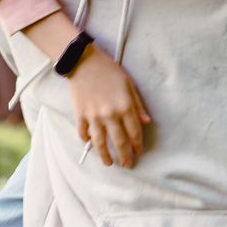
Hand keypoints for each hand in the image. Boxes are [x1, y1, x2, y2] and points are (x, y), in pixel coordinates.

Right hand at [68, 46, 150, 167]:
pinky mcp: (80, 115)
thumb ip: (138, 105)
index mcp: (125, 106)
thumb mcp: (129, 84)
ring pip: (100, 143)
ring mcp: (93, 116)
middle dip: (125, 156)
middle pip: (119, 141)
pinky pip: (83, 133)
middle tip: (128, 165)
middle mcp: (110, 115)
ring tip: (109, 163)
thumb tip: (146, 122)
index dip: (137, 145)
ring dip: (105, 156)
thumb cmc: (108, 70)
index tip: (138, 152)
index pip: (134, 132)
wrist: (83, 62)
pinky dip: (86, 139)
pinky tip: (90, 143)